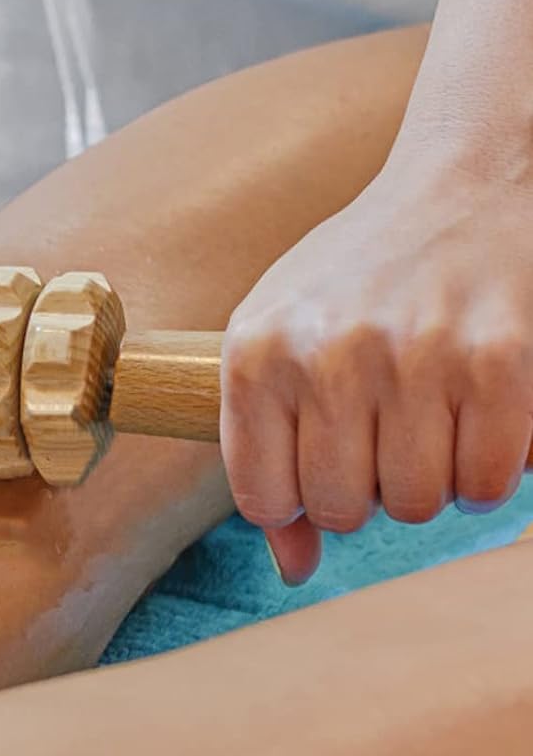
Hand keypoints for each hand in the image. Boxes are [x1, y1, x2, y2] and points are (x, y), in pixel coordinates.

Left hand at [222, 146, 532, 584]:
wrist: (465, 185)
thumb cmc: (355, 282)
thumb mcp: (280, 348)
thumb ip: (267, 455)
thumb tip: (294, 571)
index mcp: (255, 354)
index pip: (265, 500)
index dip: (300, 499)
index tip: (323, 461)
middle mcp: (327, 355)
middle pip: (343, 510)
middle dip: (368, 490)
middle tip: (387, 434)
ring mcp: (414, 356)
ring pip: (417, 503)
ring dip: (432, 481)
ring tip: (433, 422)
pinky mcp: (499, 359)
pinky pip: (489, 481)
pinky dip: (491, 473)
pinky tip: (481, 424)